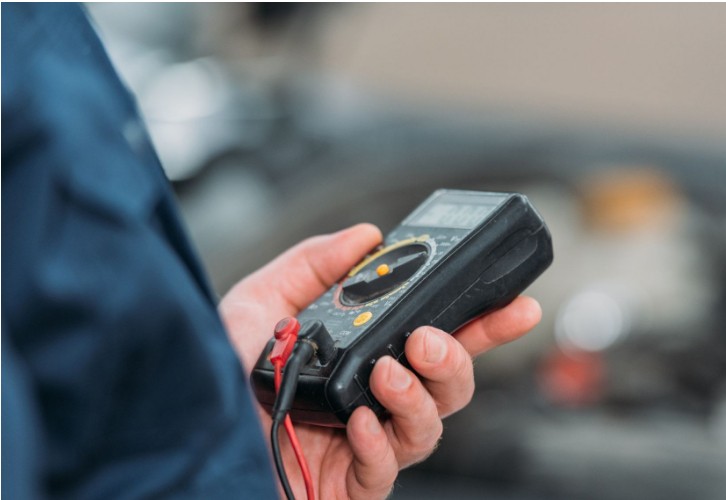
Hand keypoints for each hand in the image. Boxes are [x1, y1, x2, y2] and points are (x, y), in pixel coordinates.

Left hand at [220, 224, 541, 498]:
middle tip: (429, 339)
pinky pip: (387, 467)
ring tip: (387, 373)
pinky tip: (357, 423)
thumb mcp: (257, 303)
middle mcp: (375, 399)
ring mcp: (368, 445)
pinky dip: (379, 441)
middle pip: (452, 383)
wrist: (183, 442)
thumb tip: (365, 235)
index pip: (439, 336)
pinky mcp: (353, 485)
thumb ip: (311, 264)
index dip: (483, 321)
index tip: (516, 302)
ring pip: (431, 426)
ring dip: (417, 396)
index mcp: (365, 357)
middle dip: (459, 357)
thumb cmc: (217, 380)